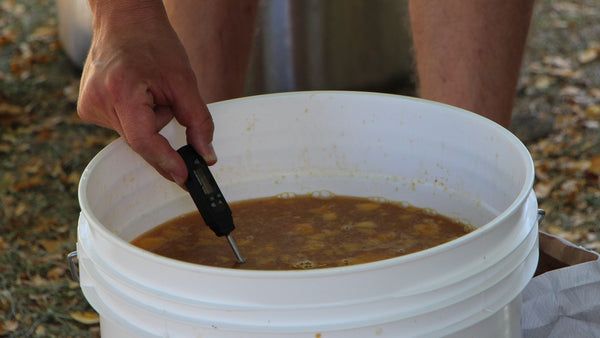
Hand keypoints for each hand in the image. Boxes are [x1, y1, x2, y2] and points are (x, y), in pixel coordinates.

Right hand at [78, 1, 215, 185]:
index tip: (184, 178)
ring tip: (146, 87)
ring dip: (149, 120)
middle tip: (165, 97)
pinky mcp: (88, 109)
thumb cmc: (154, 44)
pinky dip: (137, 117)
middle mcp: (97, 103)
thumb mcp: (184, 81)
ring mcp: (89, 107)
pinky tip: (135, 92)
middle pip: (141, 139)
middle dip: (160, 126)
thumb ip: (198, 122)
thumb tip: (206, 157)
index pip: (144, 140)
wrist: (124, 20)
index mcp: (120, 92)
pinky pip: (124, 126)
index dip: (166, 161)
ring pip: (134, 135)